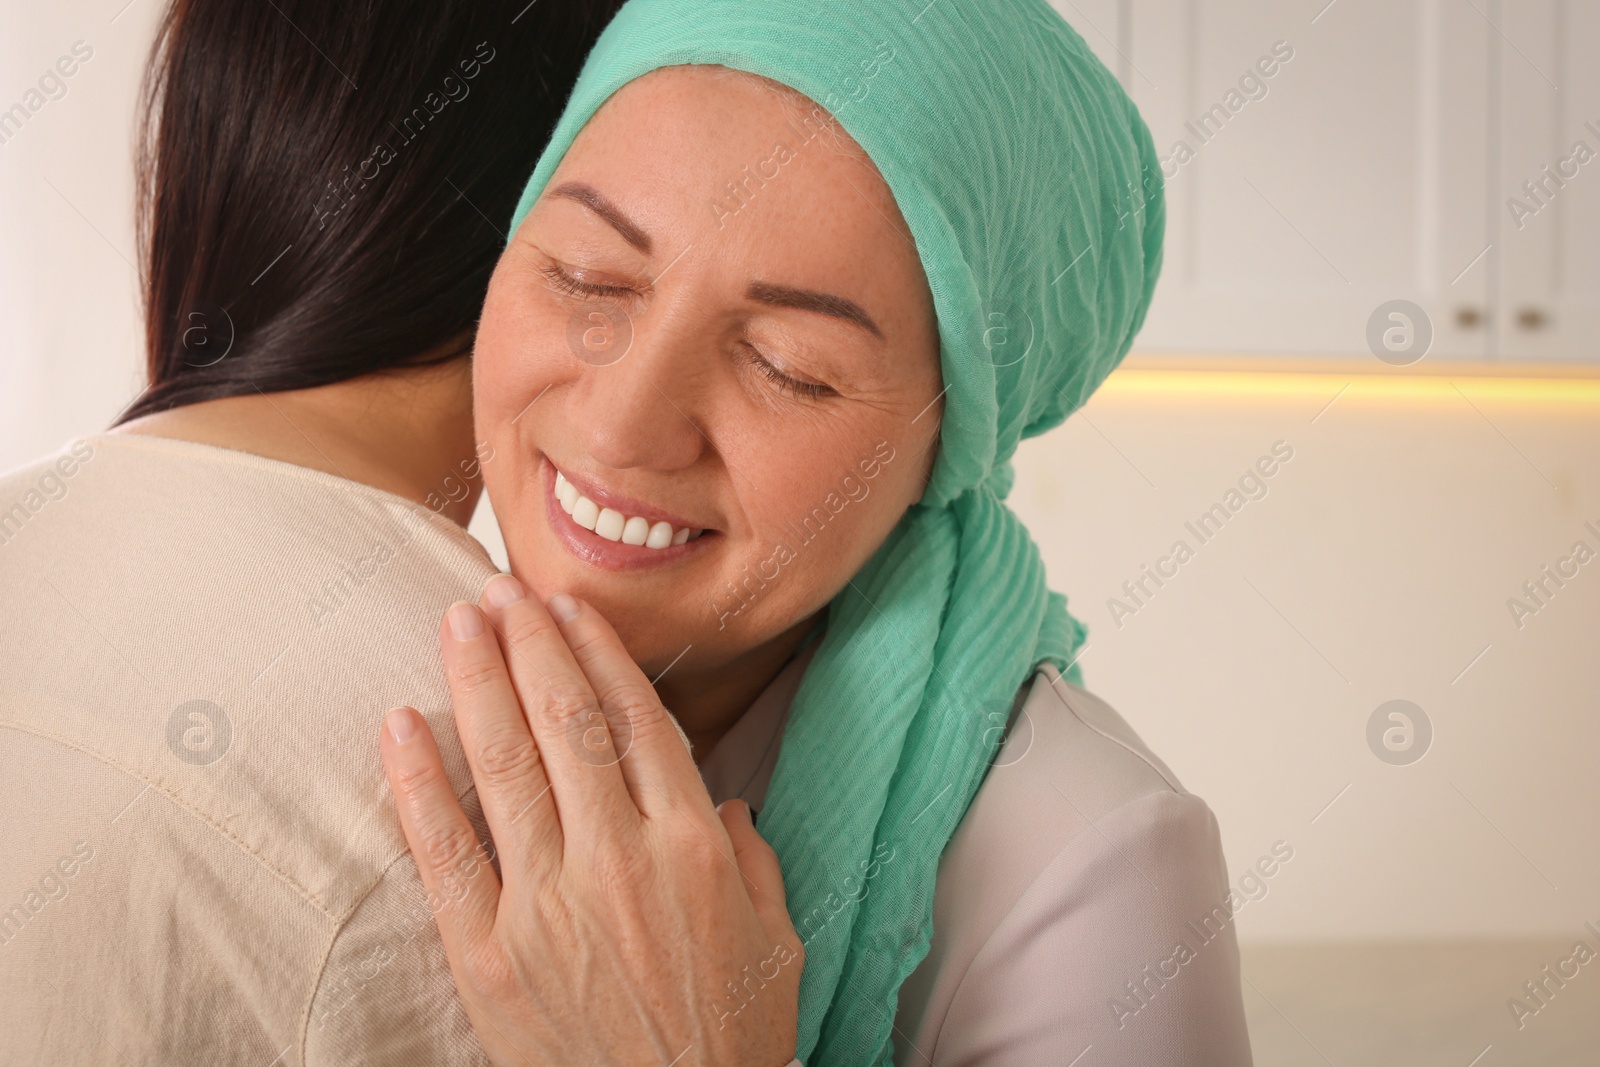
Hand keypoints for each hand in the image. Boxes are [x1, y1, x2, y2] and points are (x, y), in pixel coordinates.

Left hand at [379, 573, 801, 1066]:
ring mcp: (547, 906)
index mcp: (693, 848)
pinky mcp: (488, 957)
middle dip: (529, 644)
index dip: (598, 655)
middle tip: (498, 588)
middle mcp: (618, 860)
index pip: (638, 721)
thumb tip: (725, 803)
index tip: (571, 609)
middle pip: (566, 724)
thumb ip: (751, 857)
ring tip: (456, 621)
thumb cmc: (733, 1037)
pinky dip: (417, 783)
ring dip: (477, 682)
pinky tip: (399, 723)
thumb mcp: (776, 937)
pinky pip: (444, 853)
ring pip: (504, 766)